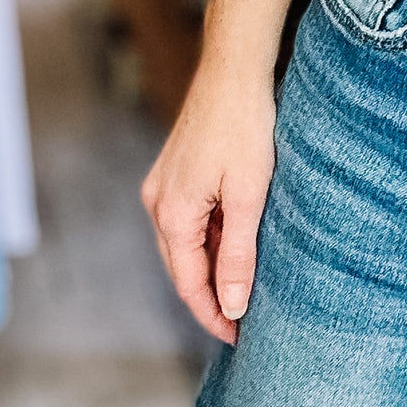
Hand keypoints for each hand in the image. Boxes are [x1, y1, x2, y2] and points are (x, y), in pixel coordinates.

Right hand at [141, 66, 277, 343]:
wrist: (233, 68)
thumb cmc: (245, 125)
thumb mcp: (249, 194)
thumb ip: (239, 253)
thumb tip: (233, 306)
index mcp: (172, 214)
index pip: (190, 284)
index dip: (214, 314)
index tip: (239, 337)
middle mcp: (157, 203)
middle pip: (182, 267)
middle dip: (210, 297)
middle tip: (243, 321)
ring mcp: (162, 185)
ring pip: (185, 243)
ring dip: (210, 266)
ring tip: (243, 286)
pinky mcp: (174, 171)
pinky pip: (188, 219)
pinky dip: (208, 237)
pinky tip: (234, 242)